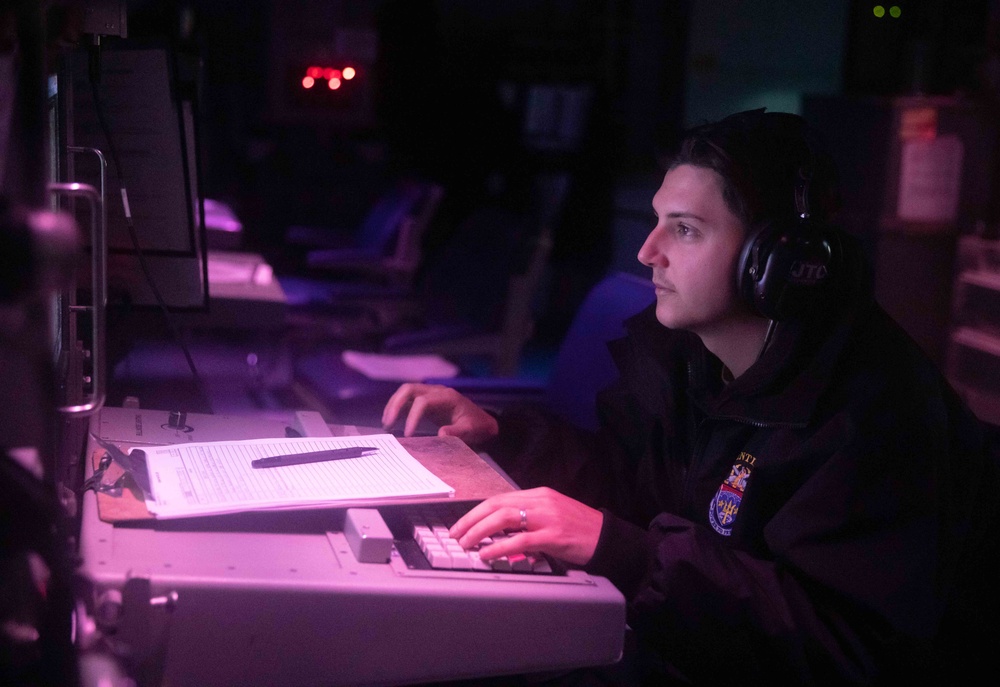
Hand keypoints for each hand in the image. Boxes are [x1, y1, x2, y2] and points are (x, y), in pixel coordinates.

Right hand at [381, 383, 498, 445]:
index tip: (407, 435)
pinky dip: (397, 409)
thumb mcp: (471, 431)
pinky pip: (408, 400)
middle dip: (395, 404)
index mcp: (447, 397)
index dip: (413, 416)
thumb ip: (457, 432)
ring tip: (386, 424)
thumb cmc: (477, 426)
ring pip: (405, 392)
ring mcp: (430, 395)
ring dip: (393, 405)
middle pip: (409, 389)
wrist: (482, 422)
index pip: (423, 401)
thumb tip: (440, 434)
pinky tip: (391, 422)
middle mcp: (436, 391)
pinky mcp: (426, 401)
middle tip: (387, 423)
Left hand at [449, 487, 603, 566]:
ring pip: (504, 517)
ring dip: (479, 531)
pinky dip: (499, 546)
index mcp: (538, 494)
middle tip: (456, 534)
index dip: (476, 511)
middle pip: (496, 504)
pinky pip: (519, 540)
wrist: (607, 537)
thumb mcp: (551, 516)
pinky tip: (487, 554)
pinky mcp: (553, 536)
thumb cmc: (579, 529)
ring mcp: (547, 517)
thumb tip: (500, 533)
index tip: (461, 524)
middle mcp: (540, 501)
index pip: (499, 498)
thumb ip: (527, 520)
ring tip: (466, 544)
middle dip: (471, 519)